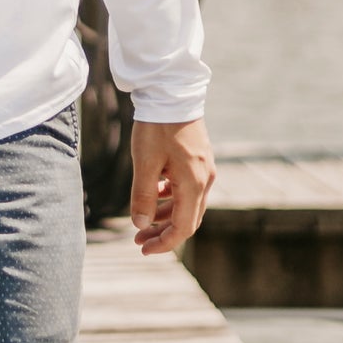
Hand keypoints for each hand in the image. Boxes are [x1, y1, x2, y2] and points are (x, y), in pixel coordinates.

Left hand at [129, 118, 214, 255]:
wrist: (171, 93)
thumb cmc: (156, 127)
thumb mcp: (144, 163)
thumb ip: (143, 197)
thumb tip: (141, 225)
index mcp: (193, 183)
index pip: (183, 227)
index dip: (164, 244)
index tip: (143, 249)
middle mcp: (204, 179)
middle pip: (187, 219)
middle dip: (163, 233)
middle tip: (137, 239)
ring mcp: (204, 169)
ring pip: (187, 205)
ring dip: (165, 216)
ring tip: (142, 222)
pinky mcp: (199, 160)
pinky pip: (187, 189)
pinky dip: (171, 198)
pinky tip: (153, 195)